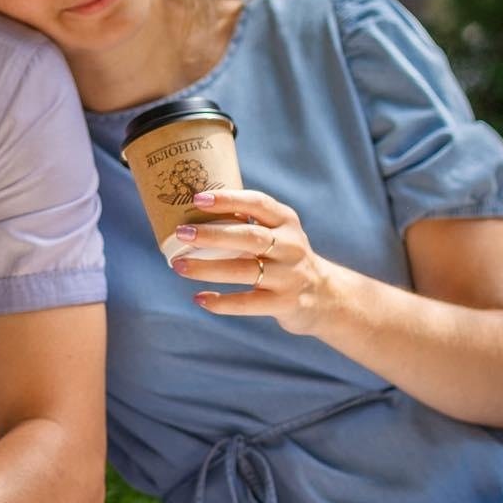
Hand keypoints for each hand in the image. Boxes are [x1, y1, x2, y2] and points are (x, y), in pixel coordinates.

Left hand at [168, 187, 334, 334]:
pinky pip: (247, 302)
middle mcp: (290, 246)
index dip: (228, 199)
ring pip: (244, 271)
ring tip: (179, 265)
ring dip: (208, 268)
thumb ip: (246, 223)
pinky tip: (199, 298)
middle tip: (181, 233)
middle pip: (249, 237)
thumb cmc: (283, 257)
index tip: (198, 198)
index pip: (258, 203)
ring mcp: (288, 276)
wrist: (324, 296)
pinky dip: (221, 301)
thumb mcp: (277, 233)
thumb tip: (192, 213)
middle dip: (212, 234)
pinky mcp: (283, 303)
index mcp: (286, 221)